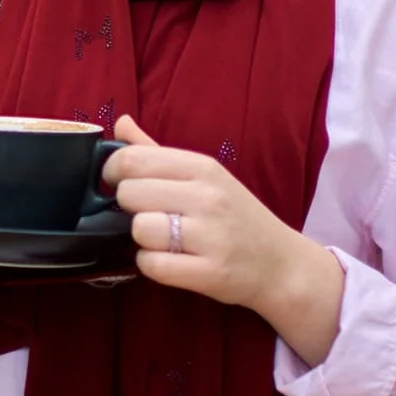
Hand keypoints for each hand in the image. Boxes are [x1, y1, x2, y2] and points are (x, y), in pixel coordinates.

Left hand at [108, 117, 345, 361]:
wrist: (281, 264)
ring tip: (164, 241)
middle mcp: (208, 196)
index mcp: (203, 167)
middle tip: (151, 216)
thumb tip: (120, 123)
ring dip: (142, 240)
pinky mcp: (211, 272)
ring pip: (139, 230)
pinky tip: (171, 261)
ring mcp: (211, 235)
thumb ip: (156, 152)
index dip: (113, 173)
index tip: (121, 185)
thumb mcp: (204, 176)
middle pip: (129, 194)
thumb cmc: (236, 216)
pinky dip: (153, 266)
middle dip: (129, 209)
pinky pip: (153, 265)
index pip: (132, 159)